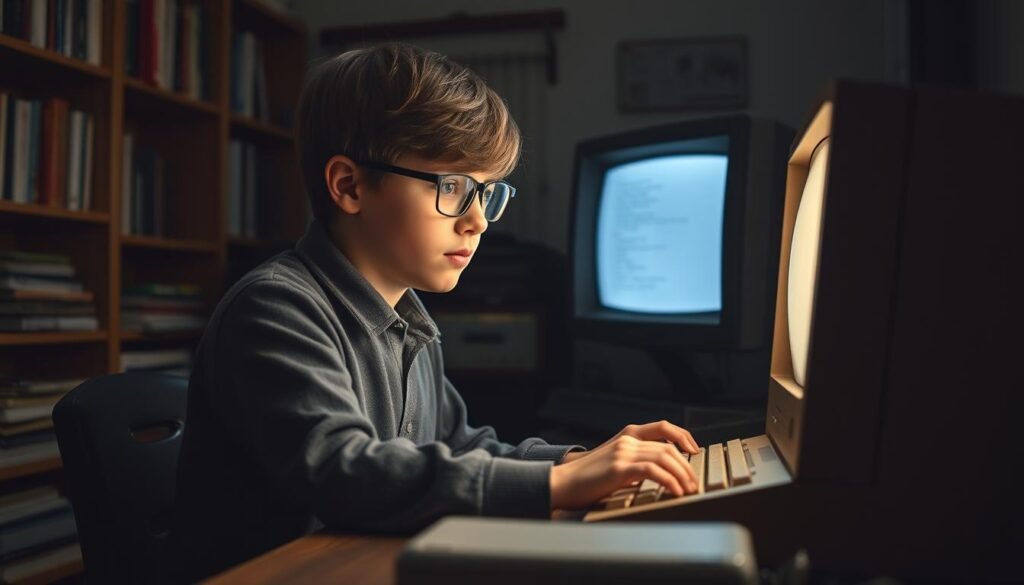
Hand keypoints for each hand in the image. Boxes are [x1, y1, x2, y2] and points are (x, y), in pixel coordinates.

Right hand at [549, 421, 700, 509]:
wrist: (562, 482)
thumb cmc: (586, 478)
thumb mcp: (613, 463)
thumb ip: (633, 461)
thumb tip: (658, 473)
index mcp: (627, 435)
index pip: (663, 427)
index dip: (683, 436)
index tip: (694, 451)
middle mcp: (627, 440)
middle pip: (669, 447)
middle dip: (686, 465)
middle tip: (694, 481)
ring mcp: (623, 452)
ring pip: (665, 457)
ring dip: (682, 474)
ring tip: (688, 489)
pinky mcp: (620, 468)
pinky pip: (653, 470)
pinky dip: (669, 481)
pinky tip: (675, 491)